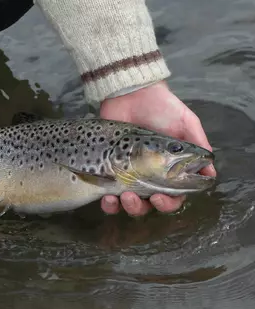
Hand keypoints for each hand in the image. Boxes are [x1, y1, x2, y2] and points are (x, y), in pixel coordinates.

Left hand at [99, 81, 215, 216]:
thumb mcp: (186, 124)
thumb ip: (198, 147)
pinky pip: (106, 196)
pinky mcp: (108, 171)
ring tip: (119, 197)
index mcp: (170, 170)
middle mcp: (149, 177)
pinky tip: (106, 197)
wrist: (130, 93)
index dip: (168, 203)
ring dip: (126, 207)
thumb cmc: (162, 108)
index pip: (173, 197)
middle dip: (142, 207)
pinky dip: (108, 203)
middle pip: (149, 206)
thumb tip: (210, 173)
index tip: (159, 197)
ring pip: (128, 205)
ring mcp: (127, 175)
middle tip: (134, 197)